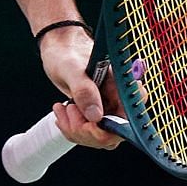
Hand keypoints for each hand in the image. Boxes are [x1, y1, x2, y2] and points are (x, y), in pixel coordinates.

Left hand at [38, 29, 122, 149]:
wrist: (59, 48)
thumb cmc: (67, 52)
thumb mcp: (72, 69)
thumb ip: (84, 90)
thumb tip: (96, 117)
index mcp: (120, 87)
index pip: (127, 119)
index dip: (108, 129)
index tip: (88, 123)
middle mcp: (117, 100)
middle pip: (112, 134)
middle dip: (87, 131)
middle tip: (68, 110)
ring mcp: (106, 108)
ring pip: (98, 137)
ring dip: (76, 129)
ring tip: (62, 108)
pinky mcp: (95, 114)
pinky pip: (88, 133)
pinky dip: (72, 128)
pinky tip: (62, 112)